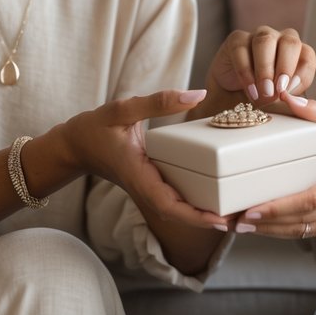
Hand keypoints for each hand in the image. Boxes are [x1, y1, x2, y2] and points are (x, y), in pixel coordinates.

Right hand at [61, 89, 228, 229]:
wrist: (73, 146)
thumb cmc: (94, 128)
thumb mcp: (124, 108)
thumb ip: (159, 101)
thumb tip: (197, 95)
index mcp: (138, 174)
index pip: (167, 203)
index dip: (194, 215)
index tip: (219, 220)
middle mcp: (145, 186)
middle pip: (179, 213)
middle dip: (209, 220)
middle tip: (242, 218)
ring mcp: (147, 188)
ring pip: (178, 209)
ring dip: (205, 214)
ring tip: (237, 211)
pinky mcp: (150, 184)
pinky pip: (174, 199)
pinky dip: (195, 203)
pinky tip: (215, 198)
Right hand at [193, 26, 315, 117]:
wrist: (233, 95)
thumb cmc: (263, 96)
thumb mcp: (281, 100)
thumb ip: (291, 100)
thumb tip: (296, 101)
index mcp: (297, 52)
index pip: (307, 56)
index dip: (302, 74)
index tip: (291, 94)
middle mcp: (280, 39)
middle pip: (290, 42)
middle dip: (285, 68)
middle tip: (278, 91)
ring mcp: (258, 36)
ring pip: (265, 41)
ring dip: (265, 69)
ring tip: (264, 93)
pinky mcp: (236, 39)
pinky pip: (241, 48)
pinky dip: (246, 71)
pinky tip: (250, 89)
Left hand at [236, 93, 315, 238]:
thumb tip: (289, 99)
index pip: (310, 201)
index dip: (278, 208)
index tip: (250, 210)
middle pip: (300, 223)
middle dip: (263, 224)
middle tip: (230, 220)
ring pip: (303, 231)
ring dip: (271, 230)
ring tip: (239, 224)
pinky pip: (313, 230)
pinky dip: (288, 227)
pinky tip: (266, 223)